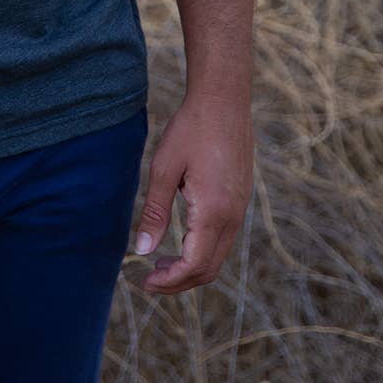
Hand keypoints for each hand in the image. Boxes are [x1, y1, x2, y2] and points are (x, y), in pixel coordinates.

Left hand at [131, 92, 252, 293]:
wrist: (224, 99)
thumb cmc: (191, 129)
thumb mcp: (163, 168)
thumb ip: (154, 212)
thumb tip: (142, 251)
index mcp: (213, 211)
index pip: (194, 265)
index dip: (169, 281)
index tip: (145, 282)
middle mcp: (233, 215)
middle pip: (209, 269)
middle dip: (179, 281)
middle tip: (149, 279)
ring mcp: (240, 208)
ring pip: (218, 256)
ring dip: (191, 266)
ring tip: (160, 261)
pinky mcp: (240, 199)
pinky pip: (224, 238)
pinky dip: (202, 249)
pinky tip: (182, 237)